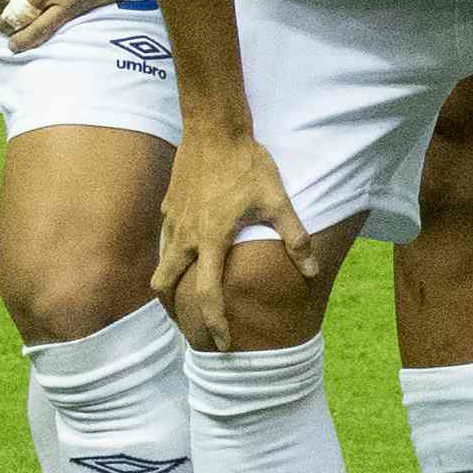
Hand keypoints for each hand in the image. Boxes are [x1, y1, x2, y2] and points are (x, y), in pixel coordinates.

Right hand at [153, 128, 316, 342]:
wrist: (214, 128)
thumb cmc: (248, 164)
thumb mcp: (278, 200)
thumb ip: (295, 237)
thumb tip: (310, 270)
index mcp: (211, 240)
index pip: (207, 294)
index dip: (214, 323)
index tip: (223, 344)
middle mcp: (185, 236)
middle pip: (164, 287)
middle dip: (174, 312)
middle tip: (192, 326)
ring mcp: (172, 221)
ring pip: (161, 264)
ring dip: (170, 284)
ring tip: (187, 297)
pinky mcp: (168, 206)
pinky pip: (165, 240)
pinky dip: (172, 256)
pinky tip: (189, 254)